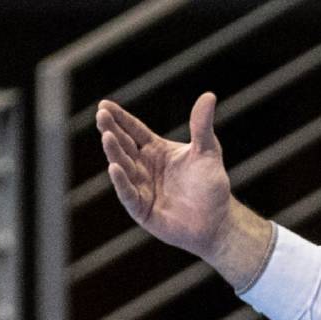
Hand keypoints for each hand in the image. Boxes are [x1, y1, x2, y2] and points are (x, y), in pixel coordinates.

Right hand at [97, 93, 271, 287]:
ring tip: (108, 136)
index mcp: (155, 150)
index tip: (105, 105)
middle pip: (123, 145)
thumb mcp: (207, 152)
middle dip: (112, 130)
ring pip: (122, 166)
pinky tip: (114, 167)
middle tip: (101, 116)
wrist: (218, 222)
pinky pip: (128, 193)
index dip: (120, 118)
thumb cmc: (211, 186)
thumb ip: (202, 126)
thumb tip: (209, 95)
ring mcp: (140, 187)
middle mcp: (143, 166)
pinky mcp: (141, 208)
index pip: (134, 130)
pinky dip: (121, 181)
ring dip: (114, 152)